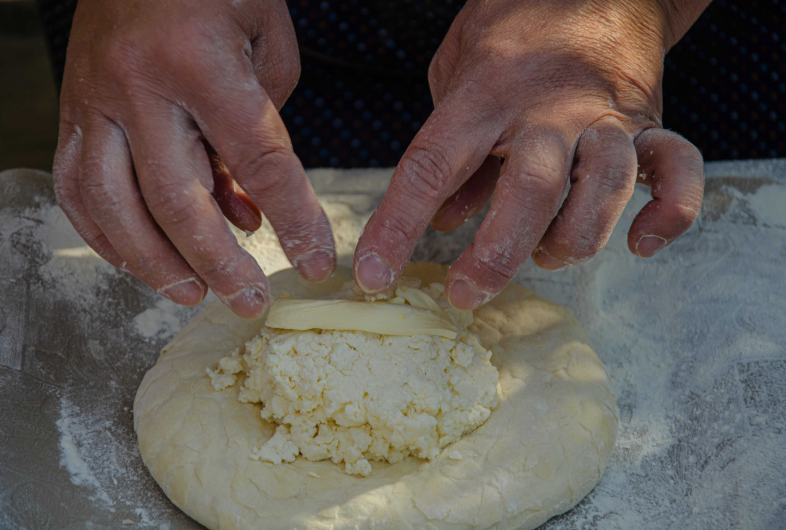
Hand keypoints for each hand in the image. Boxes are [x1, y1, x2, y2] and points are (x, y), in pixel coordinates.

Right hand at [53, 0, 335, 317]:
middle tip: (250, 302)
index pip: (258, 162)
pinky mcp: (72, 107)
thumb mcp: (268, 47)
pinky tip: (134, 260)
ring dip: (151, 262)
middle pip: (175, 199)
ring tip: (191, 294)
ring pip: (111, 204)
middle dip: (218, 263)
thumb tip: (247, 212)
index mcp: (200, 62)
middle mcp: (137, 85)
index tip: (316, 262)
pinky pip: (73, 185)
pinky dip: (102, 233)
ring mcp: (93, 98)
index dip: (294, 220)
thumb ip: (263, 130)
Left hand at [353, 0, 707, 308]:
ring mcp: (605, 116)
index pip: (432, 166)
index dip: (398, 226)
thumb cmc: (514, 27)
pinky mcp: (651, 123)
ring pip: (604, 188)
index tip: (375, 276)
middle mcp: (549, 107)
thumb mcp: (456, 73)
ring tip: (544, 255)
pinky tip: (638, 245)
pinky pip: (679, 173)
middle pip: (530, 188)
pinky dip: (669, 216)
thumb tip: (445, 219)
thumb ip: (451, 147)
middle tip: (465, 292)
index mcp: (486, 91)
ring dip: (573, 240)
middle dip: (496, 254)